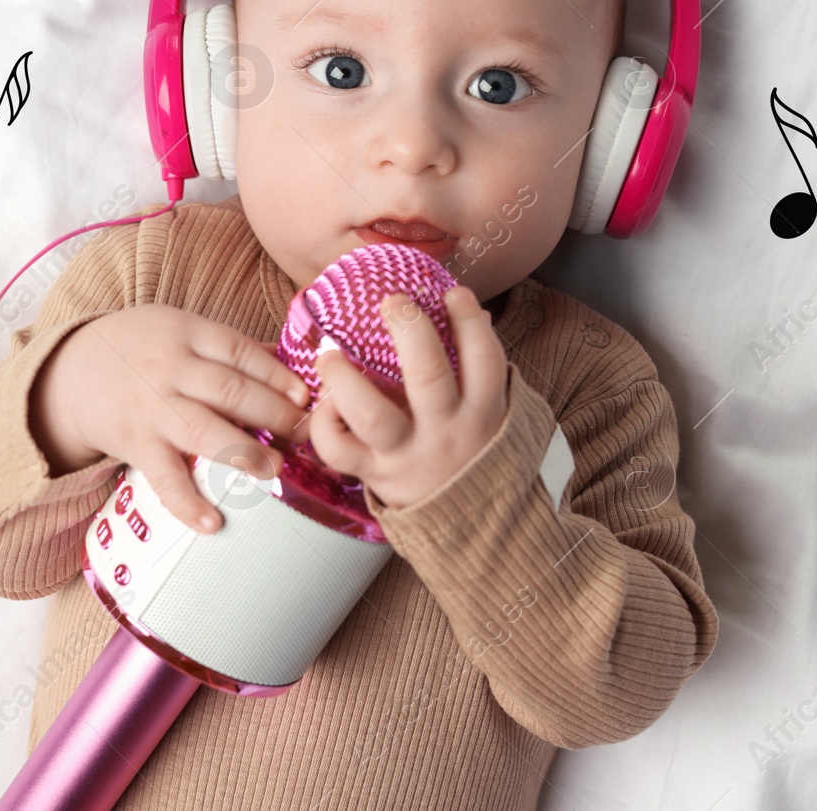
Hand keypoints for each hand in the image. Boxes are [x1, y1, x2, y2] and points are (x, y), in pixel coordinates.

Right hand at [29, 304, 310, 533]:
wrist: (69, 372)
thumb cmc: (140, 348)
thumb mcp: (181, 329)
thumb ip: (230, 348)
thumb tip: (290, 368)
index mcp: (188, 334)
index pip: (241, 352)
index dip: (278, 375)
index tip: (306, 396)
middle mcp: (171, 370)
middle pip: (229, 391)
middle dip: (273, 413)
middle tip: (304, 433)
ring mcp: (152, 408)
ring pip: (202, 430)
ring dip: (243, 452)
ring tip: (275, 471)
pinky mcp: (135, 444)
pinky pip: (164, 477)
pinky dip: (187, 503)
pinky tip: (213, 523)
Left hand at [309, 284, 508, 509]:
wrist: (471, 523)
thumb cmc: (473, 449)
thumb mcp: (490, 411)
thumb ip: (480, 368)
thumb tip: (471, 310)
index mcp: (482, 411)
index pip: (484, 360)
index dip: (470, 321)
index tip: (454, 293)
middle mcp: (446, 431)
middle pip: (429, 376)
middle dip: (410, 331)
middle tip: (392, 302)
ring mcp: (407, 454)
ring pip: (373, 416)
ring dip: (347, 379)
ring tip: (330, 352)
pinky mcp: (373, 473)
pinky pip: (340, 450)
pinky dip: (325, 422)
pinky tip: (326, 399)